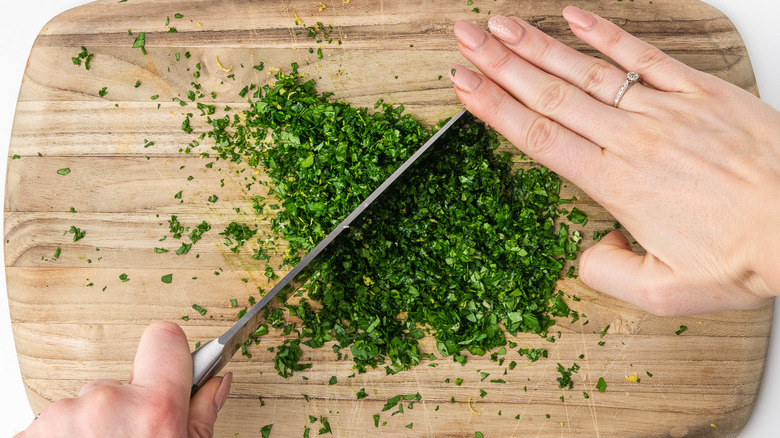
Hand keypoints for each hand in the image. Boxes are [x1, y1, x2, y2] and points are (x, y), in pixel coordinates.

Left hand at [16, 321, 231, 437]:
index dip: (170, 356)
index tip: (169, 373)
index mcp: (153, 410)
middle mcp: (104, 405)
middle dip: (126, 410)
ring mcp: (60, 420)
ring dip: (91, 430)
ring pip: (84, 407)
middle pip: (121, 383)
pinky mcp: (28, 436)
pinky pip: (53, 426)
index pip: (164, 338)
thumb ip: (202, 417)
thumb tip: (217, 383)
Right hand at [449, 7, 779, 315]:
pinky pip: (645, 54)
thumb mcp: (667, 293)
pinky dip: (606, 34)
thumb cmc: (747, 256)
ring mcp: (665, 110)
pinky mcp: (700, 91)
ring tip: (499, 25)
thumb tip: (585, 254)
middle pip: (550, 94)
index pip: (539, 137)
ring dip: (537, 45)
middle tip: (464, 38)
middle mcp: (632, 140)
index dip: (494, 107)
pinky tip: (574, 16)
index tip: (463, 84)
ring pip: (587, 71)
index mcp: (617, 185)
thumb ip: (610, 275)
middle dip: (499, 64)